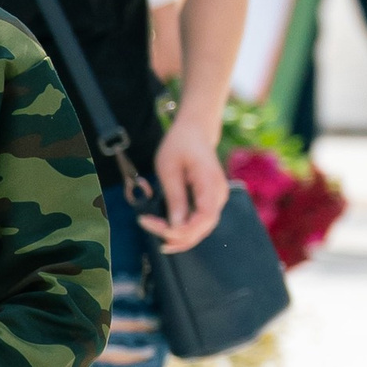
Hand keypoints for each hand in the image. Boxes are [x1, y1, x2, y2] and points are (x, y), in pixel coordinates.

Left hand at [146, 120, 229, 255]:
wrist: (195, 132)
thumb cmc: (180, 145)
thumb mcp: (169, 169)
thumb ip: (175, 198)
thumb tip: (175, 226)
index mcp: (211, 183)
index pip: (205, 217)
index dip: (184, 230)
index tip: (159, 229)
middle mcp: (219, 195)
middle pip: (203, 228)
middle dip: (175, 235)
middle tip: (146, 224)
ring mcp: (216, 199)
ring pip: (201, 228)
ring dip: (177, 235)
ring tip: (151, 226)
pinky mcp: (209, 201)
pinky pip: (198, 221)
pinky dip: (181, 227)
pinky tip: (162, 226)